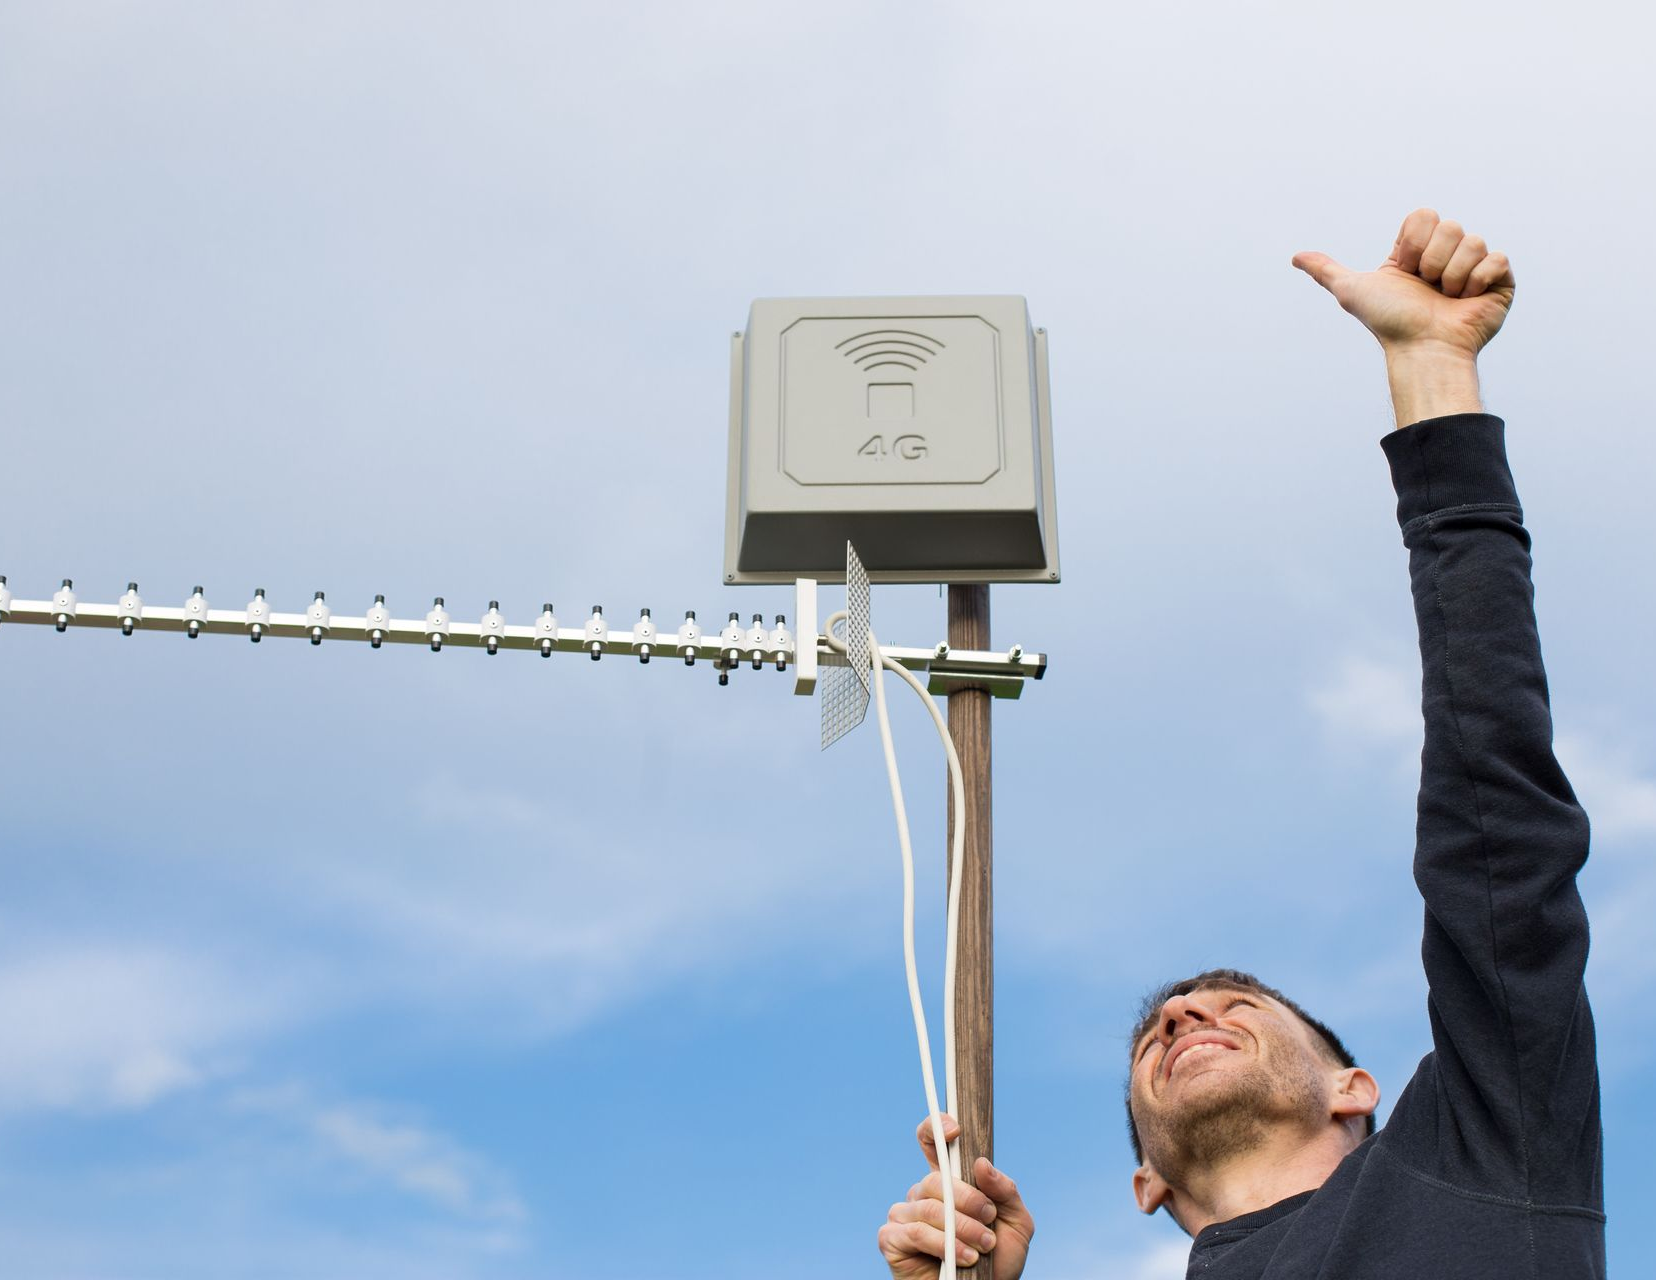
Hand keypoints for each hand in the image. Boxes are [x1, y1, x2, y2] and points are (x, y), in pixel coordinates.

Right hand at [877, 1114, 1034, 1279]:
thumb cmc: (998, 1262)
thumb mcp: (1016, 1223)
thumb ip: (1005, 1191)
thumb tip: (980, 1163)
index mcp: (948, 1184)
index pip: (931, 1143)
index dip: (935, 1127)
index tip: (954, 1130)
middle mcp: (921, 1195)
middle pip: (937, 1180)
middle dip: (969, 1200)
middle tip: (989, 1222)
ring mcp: (903, 1217)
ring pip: (929, 1207)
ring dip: (962, 1228)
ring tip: (982, 1248)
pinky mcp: (891, 1240)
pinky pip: (915, 1231)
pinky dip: (942, 1244)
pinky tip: (961, 1259)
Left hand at [1292, 208, 1514, 357]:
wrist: (1422, 348)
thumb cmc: (1389, 323)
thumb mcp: (1352, 291)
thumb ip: (1326, 271)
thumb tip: (1296, 257)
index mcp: (1418, 251)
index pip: (1424, 216)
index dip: (1412, 243)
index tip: (1404, 271)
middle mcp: (1447, 255)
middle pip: (1450, 226)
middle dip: (1431, 261)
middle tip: (1426, 288)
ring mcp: (1475, 267)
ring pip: (1473, 241)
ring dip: (1452, 275)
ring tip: (1446, 298)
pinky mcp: (1500, 280)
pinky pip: (1497, 258)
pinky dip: (1477, 281)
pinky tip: (1467, 300)